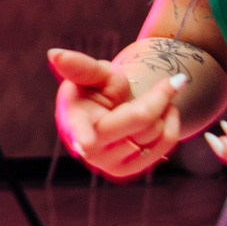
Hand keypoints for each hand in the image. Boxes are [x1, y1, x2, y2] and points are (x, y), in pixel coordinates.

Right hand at [51, 48, 185, 180]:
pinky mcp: (127, 171)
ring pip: (156, 132)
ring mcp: (107, 164)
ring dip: (165, 110)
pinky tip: (163, 115)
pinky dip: (172, 123)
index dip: (83, 137)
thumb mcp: (93, 74)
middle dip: (159, 96)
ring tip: (155, 101)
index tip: (86, 143)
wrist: (110, 111)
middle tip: (168, 82)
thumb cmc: (97, 89)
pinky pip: (167, 145)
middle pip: (140, 119)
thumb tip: (54, 54)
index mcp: (74, 121)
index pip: (83, 131)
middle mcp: (88, 149)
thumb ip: (80, 66)